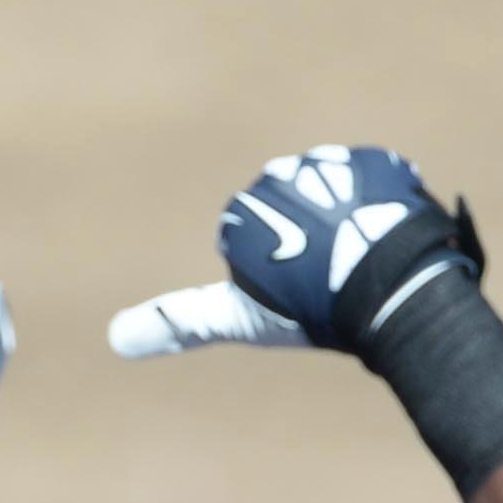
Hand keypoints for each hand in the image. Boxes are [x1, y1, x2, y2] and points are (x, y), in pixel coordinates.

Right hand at [108, 145, 478, 361]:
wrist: (388, 283)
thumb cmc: (309, 306)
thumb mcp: (237, 319)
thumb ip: (181, 321)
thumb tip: (114, 340)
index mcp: (245, 205)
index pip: (257, 247)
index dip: (278, 280)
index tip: (297, 295)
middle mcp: (281, 173)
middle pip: (294, 222)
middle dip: (311, 250)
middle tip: (333, 283)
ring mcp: (330, 163)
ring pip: (334, 206)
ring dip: (348, 230)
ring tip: (363, 263)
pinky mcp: (377, 163)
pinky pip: (376, 192)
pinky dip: (381, 216)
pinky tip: (388, 242)